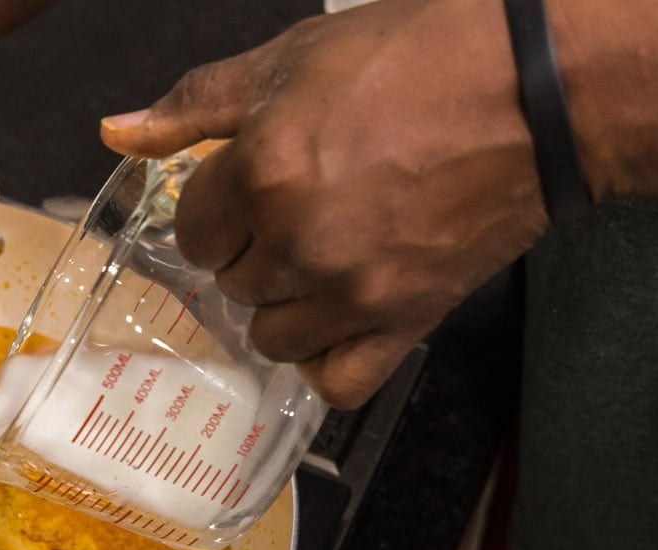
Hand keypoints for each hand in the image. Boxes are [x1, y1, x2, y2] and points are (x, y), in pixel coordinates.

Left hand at [101, 0, 547, 407]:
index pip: (192, 232)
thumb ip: (195, 105)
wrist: (540, 92)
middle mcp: (299, 243)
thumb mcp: (292, 60)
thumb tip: (117, 133)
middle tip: (292, 215)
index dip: (214, 211)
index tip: (242, 194)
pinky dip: (326, 362)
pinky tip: (334, 323)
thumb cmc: (424, 59)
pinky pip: (336, 383)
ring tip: (315, 265)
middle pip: (229, 283)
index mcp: (262, 174)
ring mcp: (352, 292)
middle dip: (249, 251)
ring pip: (271, 337)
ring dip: (282, 306)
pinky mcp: (405, 322)